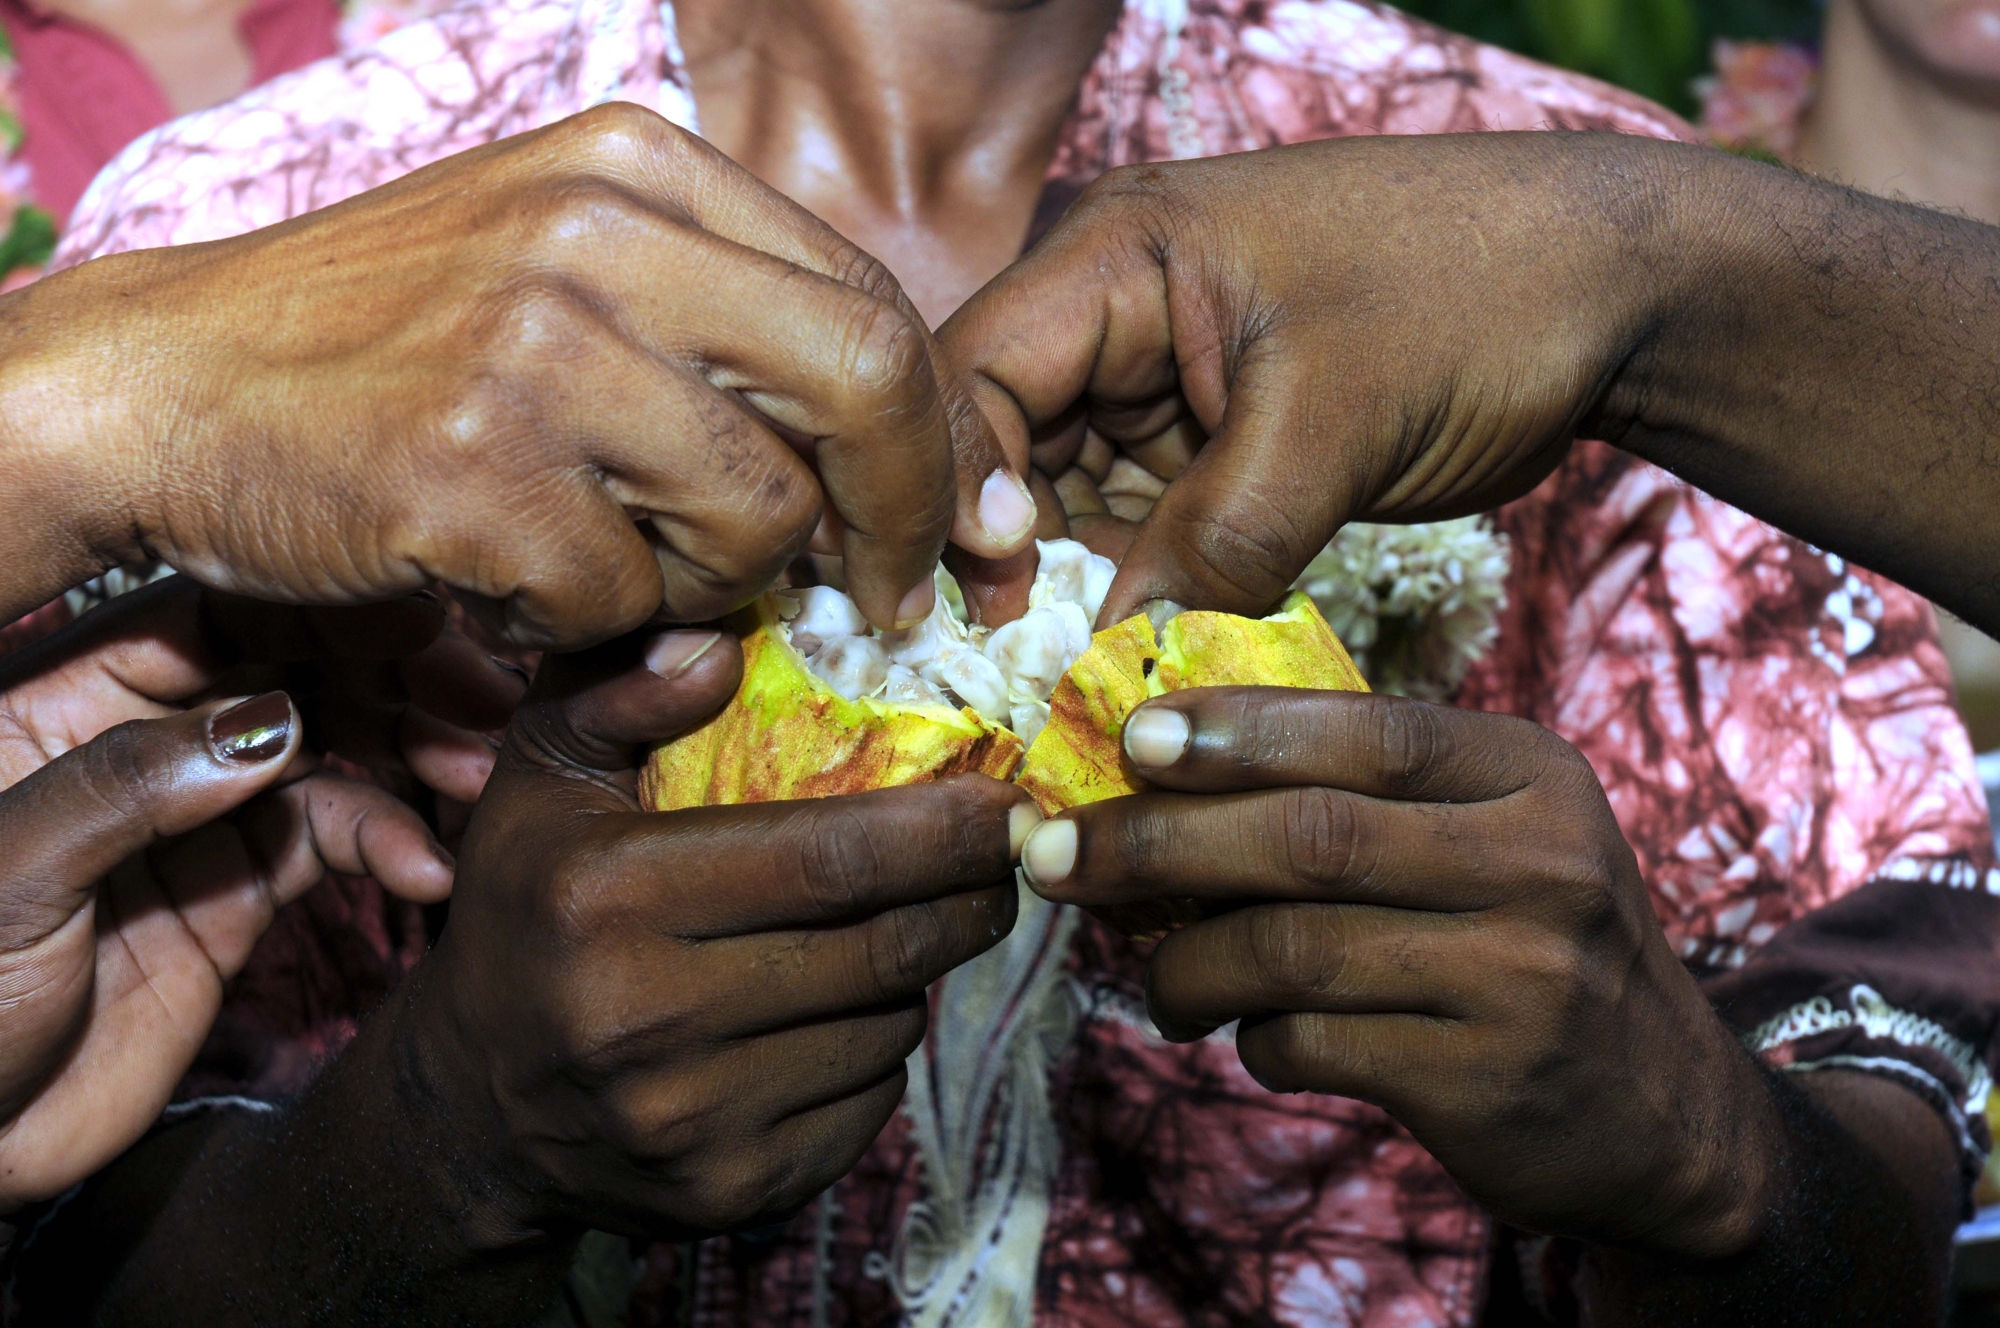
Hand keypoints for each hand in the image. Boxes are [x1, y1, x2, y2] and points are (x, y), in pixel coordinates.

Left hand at [0, 579, 512, 1208]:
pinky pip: (334, 846)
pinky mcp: (238, 896)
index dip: (314, 612)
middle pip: (288, 676)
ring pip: (329, 756)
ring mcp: (198, 821)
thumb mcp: (10, 875)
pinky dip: (391, 849)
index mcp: (65, 703)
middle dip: (389, 682)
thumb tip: (273, 721)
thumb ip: (131, 786)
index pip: (209, 621)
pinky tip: (426, 872)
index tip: (412, 625)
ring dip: (409, 761)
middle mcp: (144, 748)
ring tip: (471, 783)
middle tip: (478, 701)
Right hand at [4, 101, 1038, 644]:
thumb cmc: (384, 349)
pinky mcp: (471, 469)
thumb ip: (723, 334)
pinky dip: (587, 624)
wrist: (161, 387)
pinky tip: (511, 581)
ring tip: (611, 563)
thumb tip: (908, 468)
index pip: (872, 303)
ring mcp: (532, 345)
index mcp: (639, 167)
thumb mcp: (563, 275)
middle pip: (866, 377)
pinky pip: (624, 600)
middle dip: (903, 512)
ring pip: (756, 514)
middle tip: (882, 599)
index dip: (938, 437)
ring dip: (708, 585)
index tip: (960, 526)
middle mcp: (599, 233)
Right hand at [391, 628, 1031, 1240]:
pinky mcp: (731, 1194)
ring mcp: (692, 1121)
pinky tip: (832, 1019)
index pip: (829, 859)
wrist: (469, 1113)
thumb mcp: (540, 783)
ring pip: (888, 1027)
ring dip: (914, 974)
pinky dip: (877, 1053)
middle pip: (883, 948)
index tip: (1010, 802)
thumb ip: (613, 691)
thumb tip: (717, 642)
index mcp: (608, 897)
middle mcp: (647, 1019)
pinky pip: (869, 1104)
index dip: (944, 829)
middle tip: (1007, 859)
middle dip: (970, 897)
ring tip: (885, 933)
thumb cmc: (528, 913)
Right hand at [939, 132, 1688, 623]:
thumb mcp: (1332, 425)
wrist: (1613, 292)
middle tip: (1020, 667)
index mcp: (1122, 255)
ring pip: (1067, 495)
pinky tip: (1143, 655)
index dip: (957, 483)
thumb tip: (1114, 668)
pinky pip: (1143, 521)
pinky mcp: (1218, 439)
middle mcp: (1121, 312)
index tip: (992, 594)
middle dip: (1005, 552)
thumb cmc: (1476, 302)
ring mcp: (1168, 378)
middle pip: (1001, 439)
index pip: (973, 369)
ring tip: (1081, 677)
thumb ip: (1213, 546)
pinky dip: (1142, 587)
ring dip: (1073, 583)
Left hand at [1016, 686, 1779, 1259]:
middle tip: (1054, 857)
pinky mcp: (1486, 1079)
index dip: (1234, 732)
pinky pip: (1313, 1043)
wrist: (1668, 1115)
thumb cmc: (1534, 945)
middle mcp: (1537, 862)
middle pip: (1305, 838)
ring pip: (1289, 949)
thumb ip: (1367, 796)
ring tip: (1155, 983)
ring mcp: (1520, 976)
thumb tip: (1164, 767)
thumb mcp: (1495, 836)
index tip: (1129, 737)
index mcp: (1530, 774)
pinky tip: (1252, 1037)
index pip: (1363, 732)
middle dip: (1155, 844)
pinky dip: (1254, 1039)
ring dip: (1184, 965)